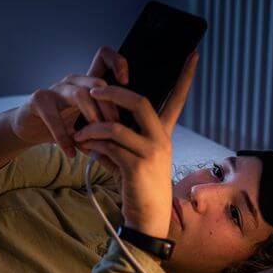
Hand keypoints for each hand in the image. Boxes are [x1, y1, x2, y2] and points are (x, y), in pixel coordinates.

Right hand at [8, 46, 129, 158]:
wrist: (29, 129)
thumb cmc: (61, 124)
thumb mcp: (86, 122)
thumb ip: (103, 124)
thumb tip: (127, 135)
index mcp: (86, 83)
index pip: (103, 57)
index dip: (117, 62)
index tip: (126, 82)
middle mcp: (72, 81)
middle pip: (98, 83)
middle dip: (110, 108)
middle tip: (115, 131)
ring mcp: (55, 89)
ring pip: (81, 95)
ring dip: (91, 119)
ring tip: (94, 140)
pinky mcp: (39, 100)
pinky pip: (54, 117)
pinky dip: (64, 138)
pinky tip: (71, 152)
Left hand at [73, 50, 198, 238]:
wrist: (147, 218)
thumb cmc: (138, 186)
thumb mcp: (134, 157)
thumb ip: (122, 137)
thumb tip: (97, 122)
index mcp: (163, 133)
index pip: (178, 99)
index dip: (185, 77)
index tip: (194, 54)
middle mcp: (162, 139)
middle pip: (140, 101)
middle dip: (113, 93)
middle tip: (93, 91)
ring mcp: (151, 153)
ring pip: (116, 127)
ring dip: (92, 128)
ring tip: (78, 134)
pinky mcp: (137, 168)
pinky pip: (108, 147)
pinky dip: (92, 145)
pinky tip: (84, 149)